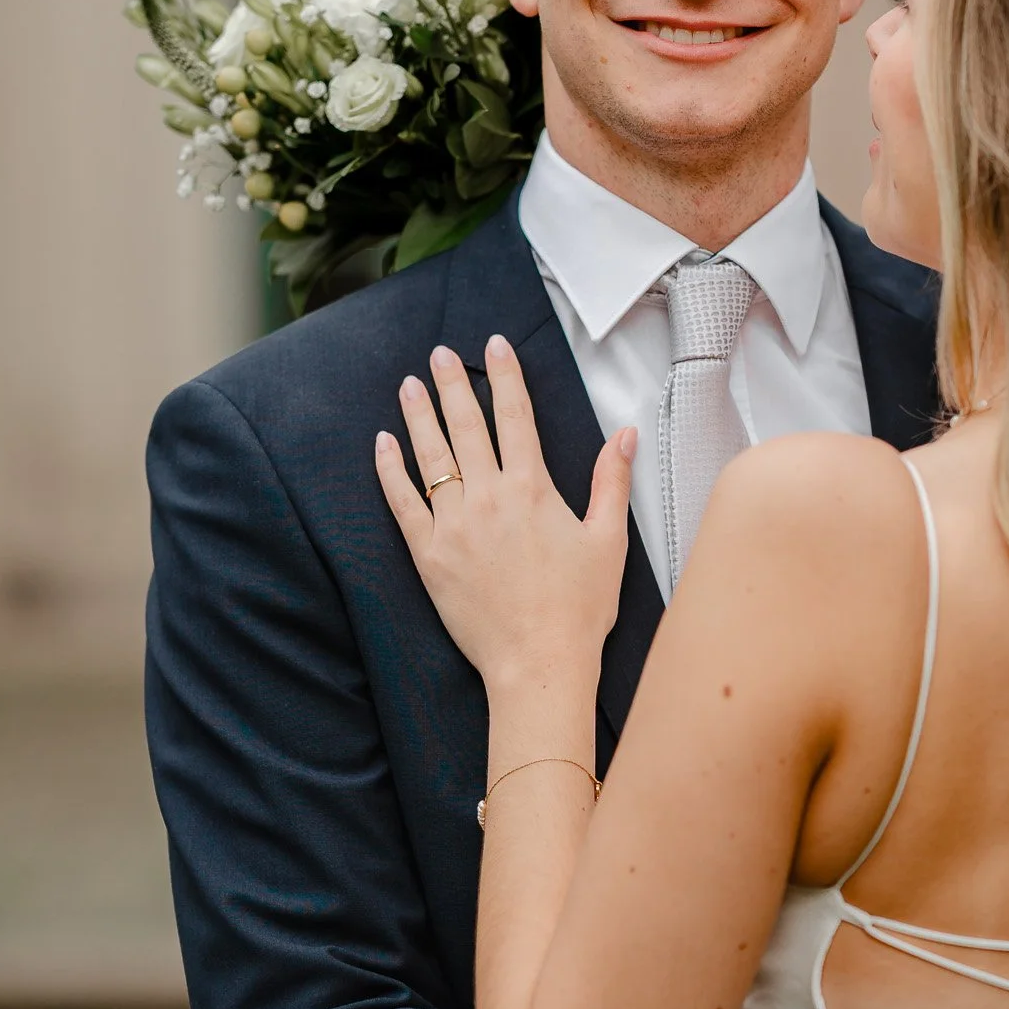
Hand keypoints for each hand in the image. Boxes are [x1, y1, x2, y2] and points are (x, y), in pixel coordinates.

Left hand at [376, 337, 634, 689]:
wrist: (539, 663)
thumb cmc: (579, 608)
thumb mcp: (609, 540)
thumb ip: (611, 481)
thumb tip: (625, 434)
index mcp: (532, 490)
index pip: (516, 416)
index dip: (506, 376)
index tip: (494, 345)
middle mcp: (489, 499)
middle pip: (466, 426)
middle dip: (453, 384)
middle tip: (439, 354)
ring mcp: (453, 526)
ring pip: (431, 456)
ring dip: (418, 416)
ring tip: (409, 385)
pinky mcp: (429, 555)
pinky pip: (402, 502)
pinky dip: (390, 470)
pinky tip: (383, 444)